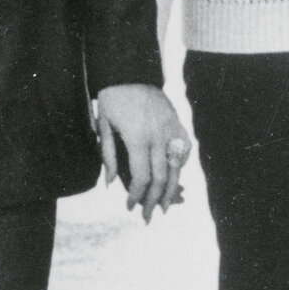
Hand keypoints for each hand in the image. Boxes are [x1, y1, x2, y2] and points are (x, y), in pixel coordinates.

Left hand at [94, 83, 187, 221]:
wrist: (131, 72)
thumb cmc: (112, 99)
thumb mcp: (103, 126)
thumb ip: (108, 157)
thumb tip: (111, 185)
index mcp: (137, 138)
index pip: (141, 177)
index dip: (137, 196)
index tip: (130, 207)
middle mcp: (158, 136)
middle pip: (161, 178)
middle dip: (154, 201)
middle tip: (148, 217)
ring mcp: (172, 129)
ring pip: (177, 168)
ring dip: (172, 191)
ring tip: (165, 207)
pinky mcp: (179, 124)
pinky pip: (185, 150)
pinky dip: (181, 167)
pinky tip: (175, 179)